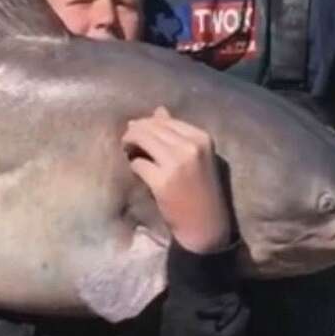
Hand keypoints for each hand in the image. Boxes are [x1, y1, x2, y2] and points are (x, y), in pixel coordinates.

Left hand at [122, 107, 230, 253]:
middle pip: (150, 127)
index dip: (147, 124)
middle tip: (128, 143)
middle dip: (134, 132)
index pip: (165, 120)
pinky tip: (138, 171)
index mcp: (201, 138)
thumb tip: (158, 110)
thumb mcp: (196, 156)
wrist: (206, 225)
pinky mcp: (162, 181)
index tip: (141, 134)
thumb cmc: (200, 189)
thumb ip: (177, 132)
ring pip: (141, 139)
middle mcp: (190, 147)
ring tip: (129, 152)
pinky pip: (137, 163)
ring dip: (130, 144)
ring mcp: (176, 164)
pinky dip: (134, 165)